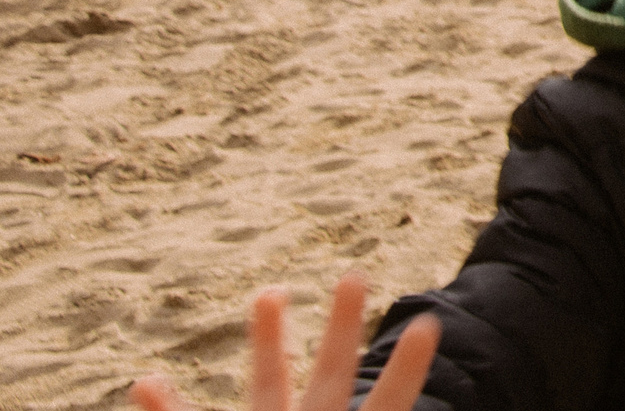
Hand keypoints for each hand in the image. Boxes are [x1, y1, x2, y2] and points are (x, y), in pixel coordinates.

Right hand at [131, 273, 437, 410]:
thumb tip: (363, 375)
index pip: (385, 403)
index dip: (404, 371)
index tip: (430, 326)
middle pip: (330, 378)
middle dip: (342, 331)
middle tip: (357, 274)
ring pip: (265, 387)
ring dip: (267, 346)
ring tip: (271, 292)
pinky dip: (171, 410)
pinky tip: (147, 382)